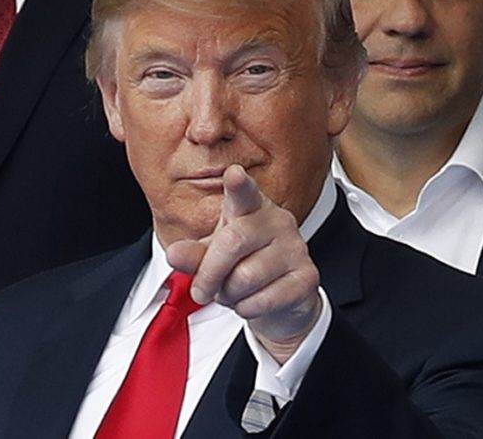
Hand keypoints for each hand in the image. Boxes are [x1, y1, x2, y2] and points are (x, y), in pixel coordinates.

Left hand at [166, 165, 321, 362]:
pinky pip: (264, 299)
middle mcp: (277, 221)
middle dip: (209, 274)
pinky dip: (247, 308)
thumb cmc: (243, 267)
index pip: (244, 193)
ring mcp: (296, 247)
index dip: (238, 184)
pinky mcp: (307, 276)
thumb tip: (175, 254)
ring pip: (246, 276)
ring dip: (230, 295)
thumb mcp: (212, 257)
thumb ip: (193, 255)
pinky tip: (252, 301)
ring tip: (234, 292)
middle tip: (201, 290)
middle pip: (232, 242)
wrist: (280, 299)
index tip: (234, 174)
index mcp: (251, 208)